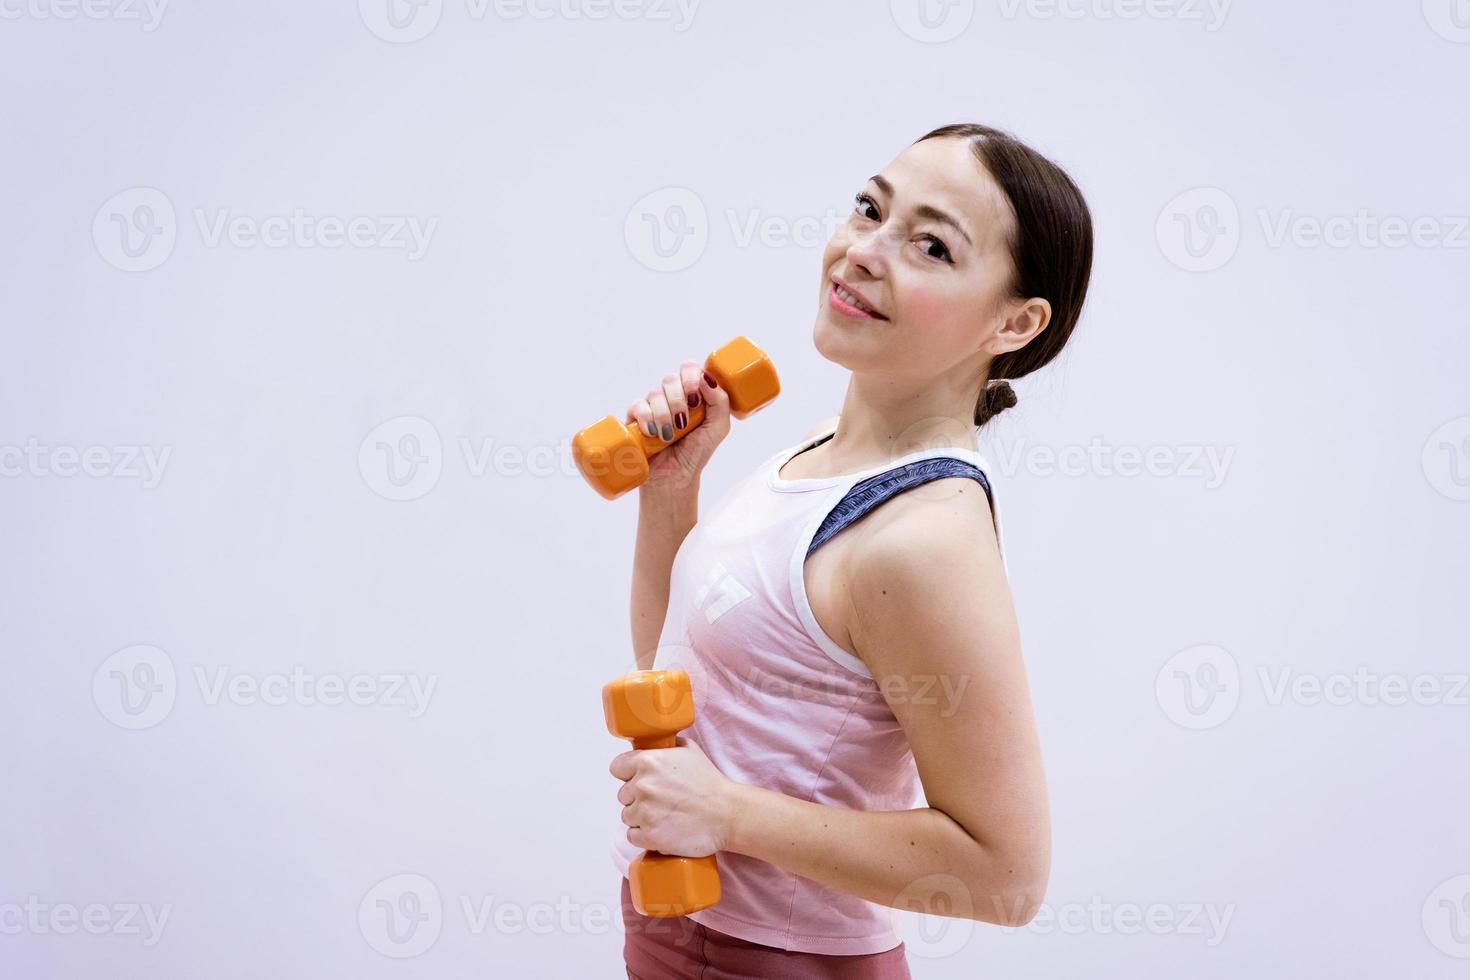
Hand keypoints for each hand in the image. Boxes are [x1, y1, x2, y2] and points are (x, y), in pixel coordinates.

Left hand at [609, 737, 738, 856]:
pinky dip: (644, 836)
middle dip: (638, 798)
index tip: (636, 779)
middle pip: (622, 794)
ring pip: (627, 816)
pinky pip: (632, 836)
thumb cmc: (709, 782)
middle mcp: (642, 785)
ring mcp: (644, 812)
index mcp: (648, 761)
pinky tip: (661, 830)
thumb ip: (665, 747)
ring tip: (663, 816)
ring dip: (641, 818)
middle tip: (660, 801)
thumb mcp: (689, 750)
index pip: (617, 768)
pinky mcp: (649, 836)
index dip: (627, 774)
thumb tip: (649, 745)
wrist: (727, 814)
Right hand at [625, 362, 729, 495]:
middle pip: (670, 379)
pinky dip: (646, 419)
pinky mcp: (636, 417)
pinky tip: (653, 433)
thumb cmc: (696, 453)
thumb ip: (720, 402)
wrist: (675, 477)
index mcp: (692, 394)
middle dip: (678, 402)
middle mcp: (672, 396)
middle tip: (683, 423)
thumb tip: (706, 378)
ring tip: (669, 436)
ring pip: (655, 393)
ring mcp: (653, 406)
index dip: (690, 377)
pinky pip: (638, 406)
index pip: (689, 369)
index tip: (695, 397)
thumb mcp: (718, 428)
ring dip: (664, 416)